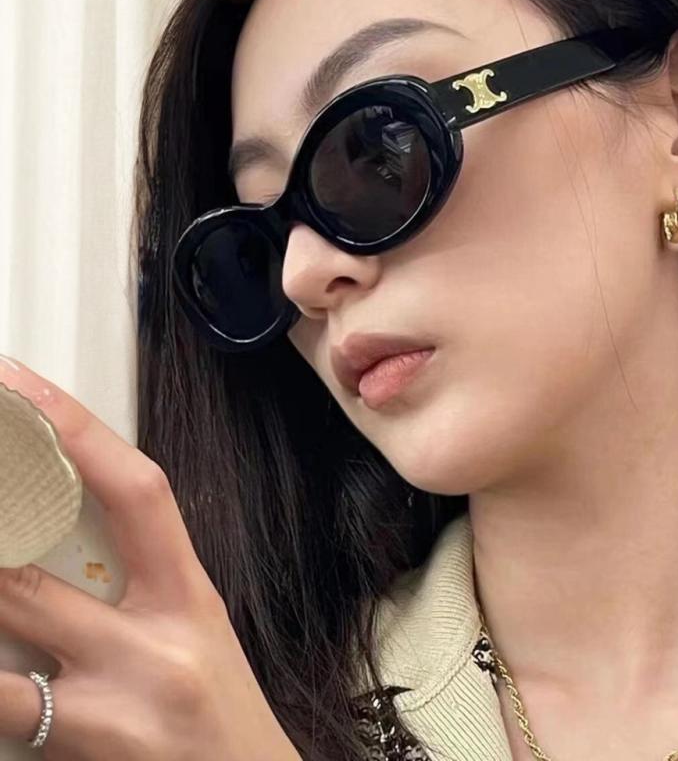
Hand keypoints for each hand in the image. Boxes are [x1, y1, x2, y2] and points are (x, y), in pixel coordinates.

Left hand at [0, 357, 300, 760]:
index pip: (138, 491)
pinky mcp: (74, 756)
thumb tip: (55, 541)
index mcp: (188, 597)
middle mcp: (152, 644)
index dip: (77, 431)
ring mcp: (108, 708)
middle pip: (31, 575)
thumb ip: (137, 586)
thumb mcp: (194, 634)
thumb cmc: (222, 717)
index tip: (22, 387)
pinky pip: (4, 714)